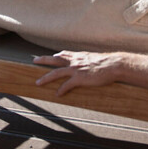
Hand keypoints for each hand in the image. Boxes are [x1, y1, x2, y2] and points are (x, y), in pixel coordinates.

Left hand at [33, 50, 147, 95]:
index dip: (58, 55)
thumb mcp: (96, 59)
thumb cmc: (108, 63)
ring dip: (46, 77)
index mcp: (80, 56)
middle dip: (44, 60)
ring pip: (56, 73)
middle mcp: (75, 61)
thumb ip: (90, 60)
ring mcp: (76, 70)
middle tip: (34, 60)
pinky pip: (66, 85)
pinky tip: (57, 94)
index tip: (53, 55)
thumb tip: (91, 62)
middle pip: (55, 60)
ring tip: (38, 82)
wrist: (113, 65)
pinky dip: (61, 90)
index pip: (65, 54)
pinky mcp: (79, 79)